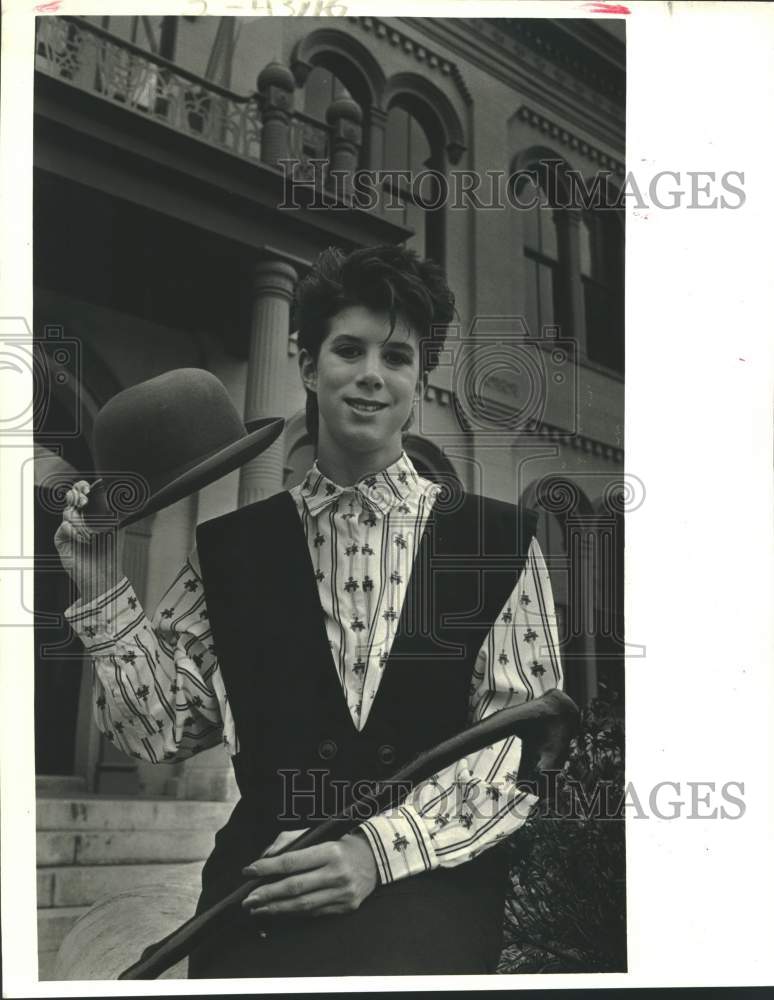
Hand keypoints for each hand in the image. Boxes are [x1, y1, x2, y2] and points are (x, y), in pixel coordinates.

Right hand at [54, 480, 123, 601]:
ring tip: (90, 533)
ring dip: (80, 520)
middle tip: (84, 502)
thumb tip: (119, 492)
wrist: (104, 572)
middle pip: (71, 498)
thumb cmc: (112, 550)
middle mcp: (80, 518)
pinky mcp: (61, 540)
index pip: (83, 493)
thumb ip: (113, 508)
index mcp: (92, 512)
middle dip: (76, 496)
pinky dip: (73, 531)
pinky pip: (63, 527)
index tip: (87, 488)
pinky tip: (83, 540)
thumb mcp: (117, 525)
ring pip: (68, 512)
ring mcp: (69, 528)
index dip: (82, 487)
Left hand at [241, 829, 377, 919]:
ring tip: (258, 908)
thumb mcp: (318, 834)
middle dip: (267, 894)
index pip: (292, 861)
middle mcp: (337, 874)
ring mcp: (342, 894)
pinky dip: (293, 913)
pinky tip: (279, 910)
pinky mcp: (345, 907)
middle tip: (248, 899)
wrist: (375, 858)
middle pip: (294, 887)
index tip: (249, 871)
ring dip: (276, 908)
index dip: (268, 867)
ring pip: (302, 905)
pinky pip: (313, 913)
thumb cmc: (341, 843)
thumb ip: (290, 841)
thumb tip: (266, 857)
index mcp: (330, 851)